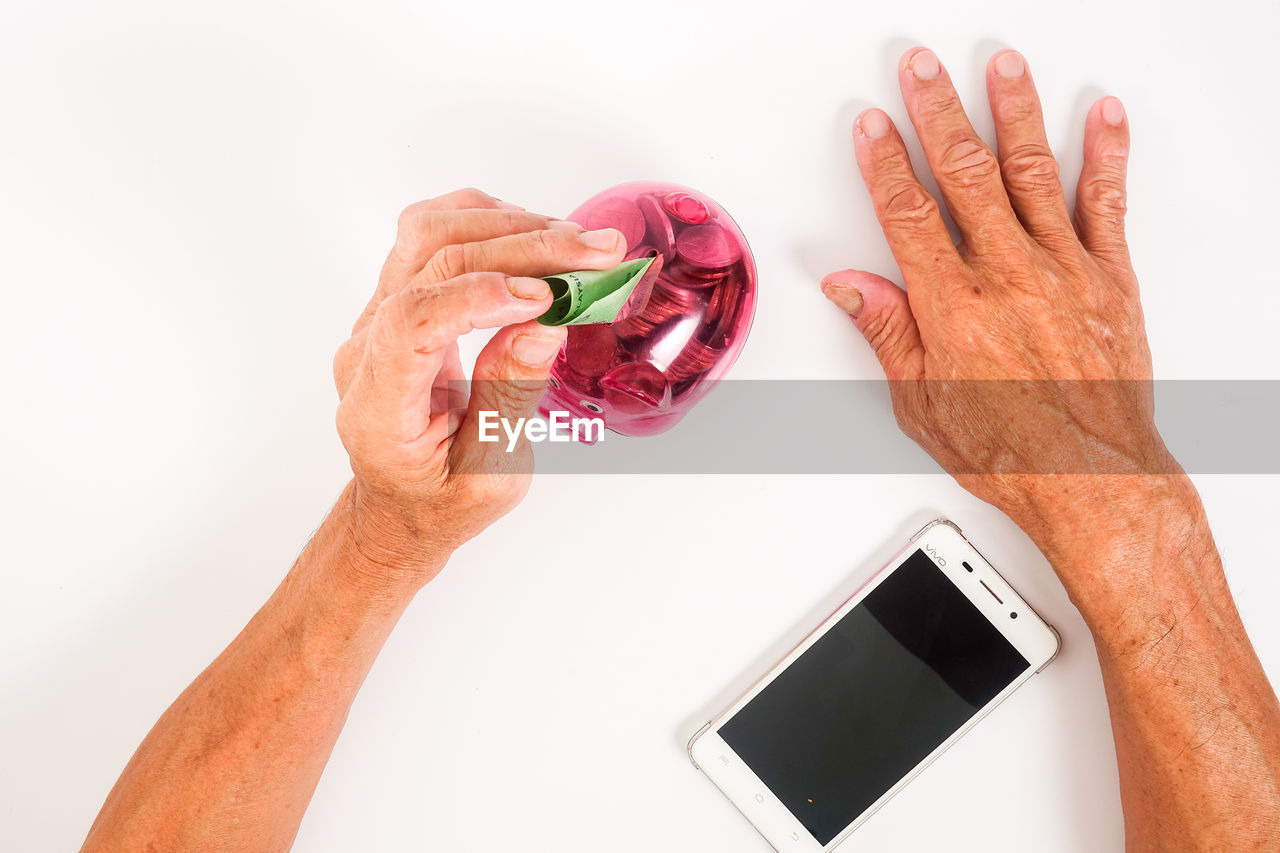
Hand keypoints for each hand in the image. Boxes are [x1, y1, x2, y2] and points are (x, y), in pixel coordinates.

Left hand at [332, 188, 626, 583]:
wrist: (403, 501)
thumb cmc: (442, 498)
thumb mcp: (490, 472)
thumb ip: (511, 397)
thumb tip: (544, 325)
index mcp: (380, 409)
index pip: (410, 324)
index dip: (478, 296)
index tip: (547, 297)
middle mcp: (366, 350)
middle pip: (431, 263)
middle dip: (522, 250)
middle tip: (598, 255)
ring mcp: (376, 317)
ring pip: (428, 233)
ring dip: (508, 225)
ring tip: (577, 243)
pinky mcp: (399, 297)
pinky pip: (431, 235)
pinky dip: (488, 223)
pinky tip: (536, 238)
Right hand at [822, 48, 1177, 543]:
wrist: (1093, 477)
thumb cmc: (1011, 451)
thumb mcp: (922, 402)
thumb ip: (887, 333)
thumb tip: (850, 288)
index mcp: (954, 307)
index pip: (908, 215)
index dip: (886, 164)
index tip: (874, 126)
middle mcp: (1008, 276)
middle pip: (965, 175)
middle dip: (938, 113)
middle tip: (923, 71)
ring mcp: (1063, 270)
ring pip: (1032, 172)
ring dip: (1014, 113)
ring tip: (1003, 68)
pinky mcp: (1110, 278)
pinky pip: (1106, 203)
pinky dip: (1105, 155)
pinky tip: (1101, 118)